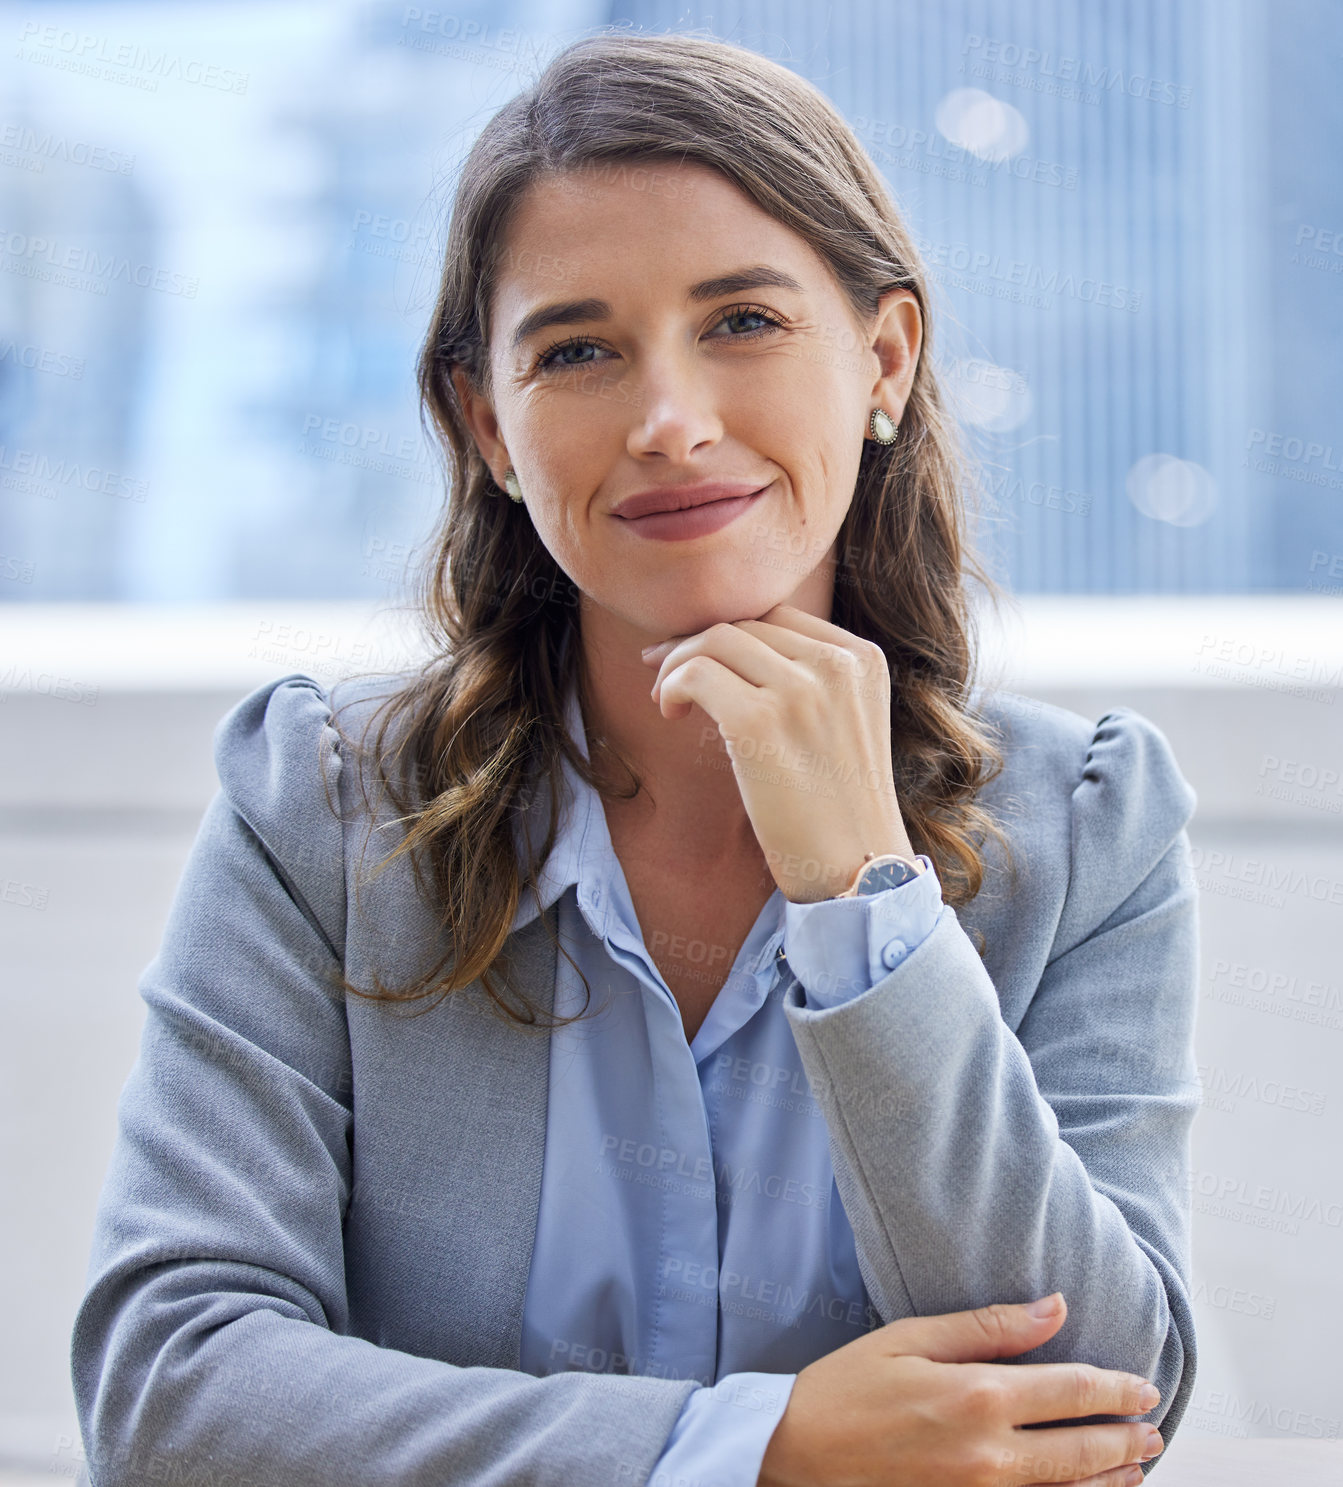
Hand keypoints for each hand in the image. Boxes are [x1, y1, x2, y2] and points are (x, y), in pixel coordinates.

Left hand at [641, 604, 913, 902]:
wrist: (858, 869)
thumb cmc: (839, 806)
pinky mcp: (760, 722)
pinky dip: (672, 686)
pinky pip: (696, 673)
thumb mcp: (844, 722)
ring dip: (677, 664)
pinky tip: (670, 714)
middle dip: (695, 643)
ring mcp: (800, 691)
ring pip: (715, 640)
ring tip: (666, 700)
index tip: (697, 653)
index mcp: (862, 660)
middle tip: (662, 672)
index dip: (730, 631)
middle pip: (744, 624)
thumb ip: (811, 680)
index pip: (779, 617)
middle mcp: (837, 665)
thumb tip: (731, 648)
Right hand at [756, 1294, 1163, 1486]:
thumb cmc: (847, 1387)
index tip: (1143, 1385)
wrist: (793, 1454)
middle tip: (1155, 1430)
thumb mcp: (912, 1337)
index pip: (1072, 1390)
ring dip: (1110, 1483)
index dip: (1116, 1388)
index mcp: (978, 1395)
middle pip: (1081, 1450)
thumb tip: (1056, 1306)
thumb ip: (989, 1326)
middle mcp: (990, 1454)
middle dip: (1126, 1439)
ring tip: (1137, 1470)